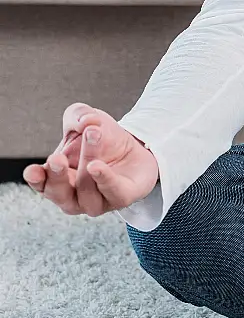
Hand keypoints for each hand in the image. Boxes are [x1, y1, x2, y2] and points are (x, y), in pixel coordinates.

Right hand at [22, 102, 158, 216]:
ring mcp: (96, 201)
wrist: (136, 145)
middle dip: (56, 177)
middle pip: (59, 194)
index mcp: (57, 177)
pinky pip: (112, 193)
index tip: (33, 170)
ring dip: (87, 161)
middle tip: (57, 158)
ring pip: (86, 190)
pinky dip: (104, 179)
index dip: (35, 179)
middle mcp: (74, 195)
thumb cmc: (102, 138)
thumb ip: (78, 115)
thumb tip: (84, 121)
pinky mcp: (121, 198)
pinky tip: (98, 166)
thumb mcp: (86, 119)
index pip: (41, 184)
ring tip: (92, 134)